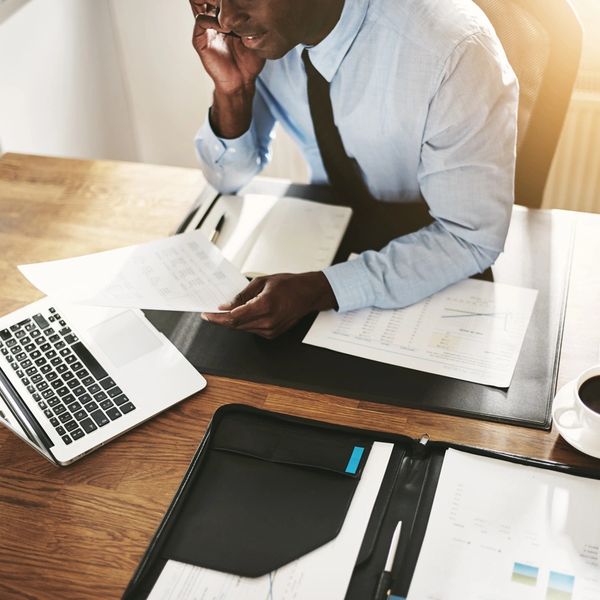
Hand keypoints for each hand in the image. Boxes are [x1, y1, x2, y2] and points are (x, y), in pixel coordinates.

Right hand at [190, 1, 264, 94]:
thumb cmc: (251, 61)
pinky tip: (227, 28)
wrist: (242, 81)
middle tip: (230, 3)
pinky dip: (212, 20)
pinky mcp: (200, 40)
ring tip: (228, 12)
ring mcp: (206, 29)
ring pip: (200, 3)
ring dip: (215, 4)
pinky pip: (201, 21)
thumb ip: (253, 18)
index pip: (221, 0)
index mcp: (226, 18)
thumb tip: (256, 4)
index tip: (241, 2)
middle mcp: (213, 20)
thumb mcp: (256, 35)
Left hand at [202, 272, 337, 338]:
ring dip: (232, 323)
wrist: (308, 294)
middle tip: (211, 314)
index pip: (234, 317)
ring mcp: (271, 330)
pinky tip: (240, 316)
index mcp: (265, 306)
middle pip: (236, 326)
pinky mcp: (272, 334)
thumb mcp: (262, 282)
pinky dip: (243, 324)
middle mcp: (268, 321)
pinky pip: (251, 330)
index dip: (217, 317)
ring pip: (242, 329)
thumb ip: (242, 295)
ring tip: (224, 313)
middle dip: (221, 320)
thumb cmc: (289, 285)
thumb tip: (227, 305)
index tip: (207, 314)